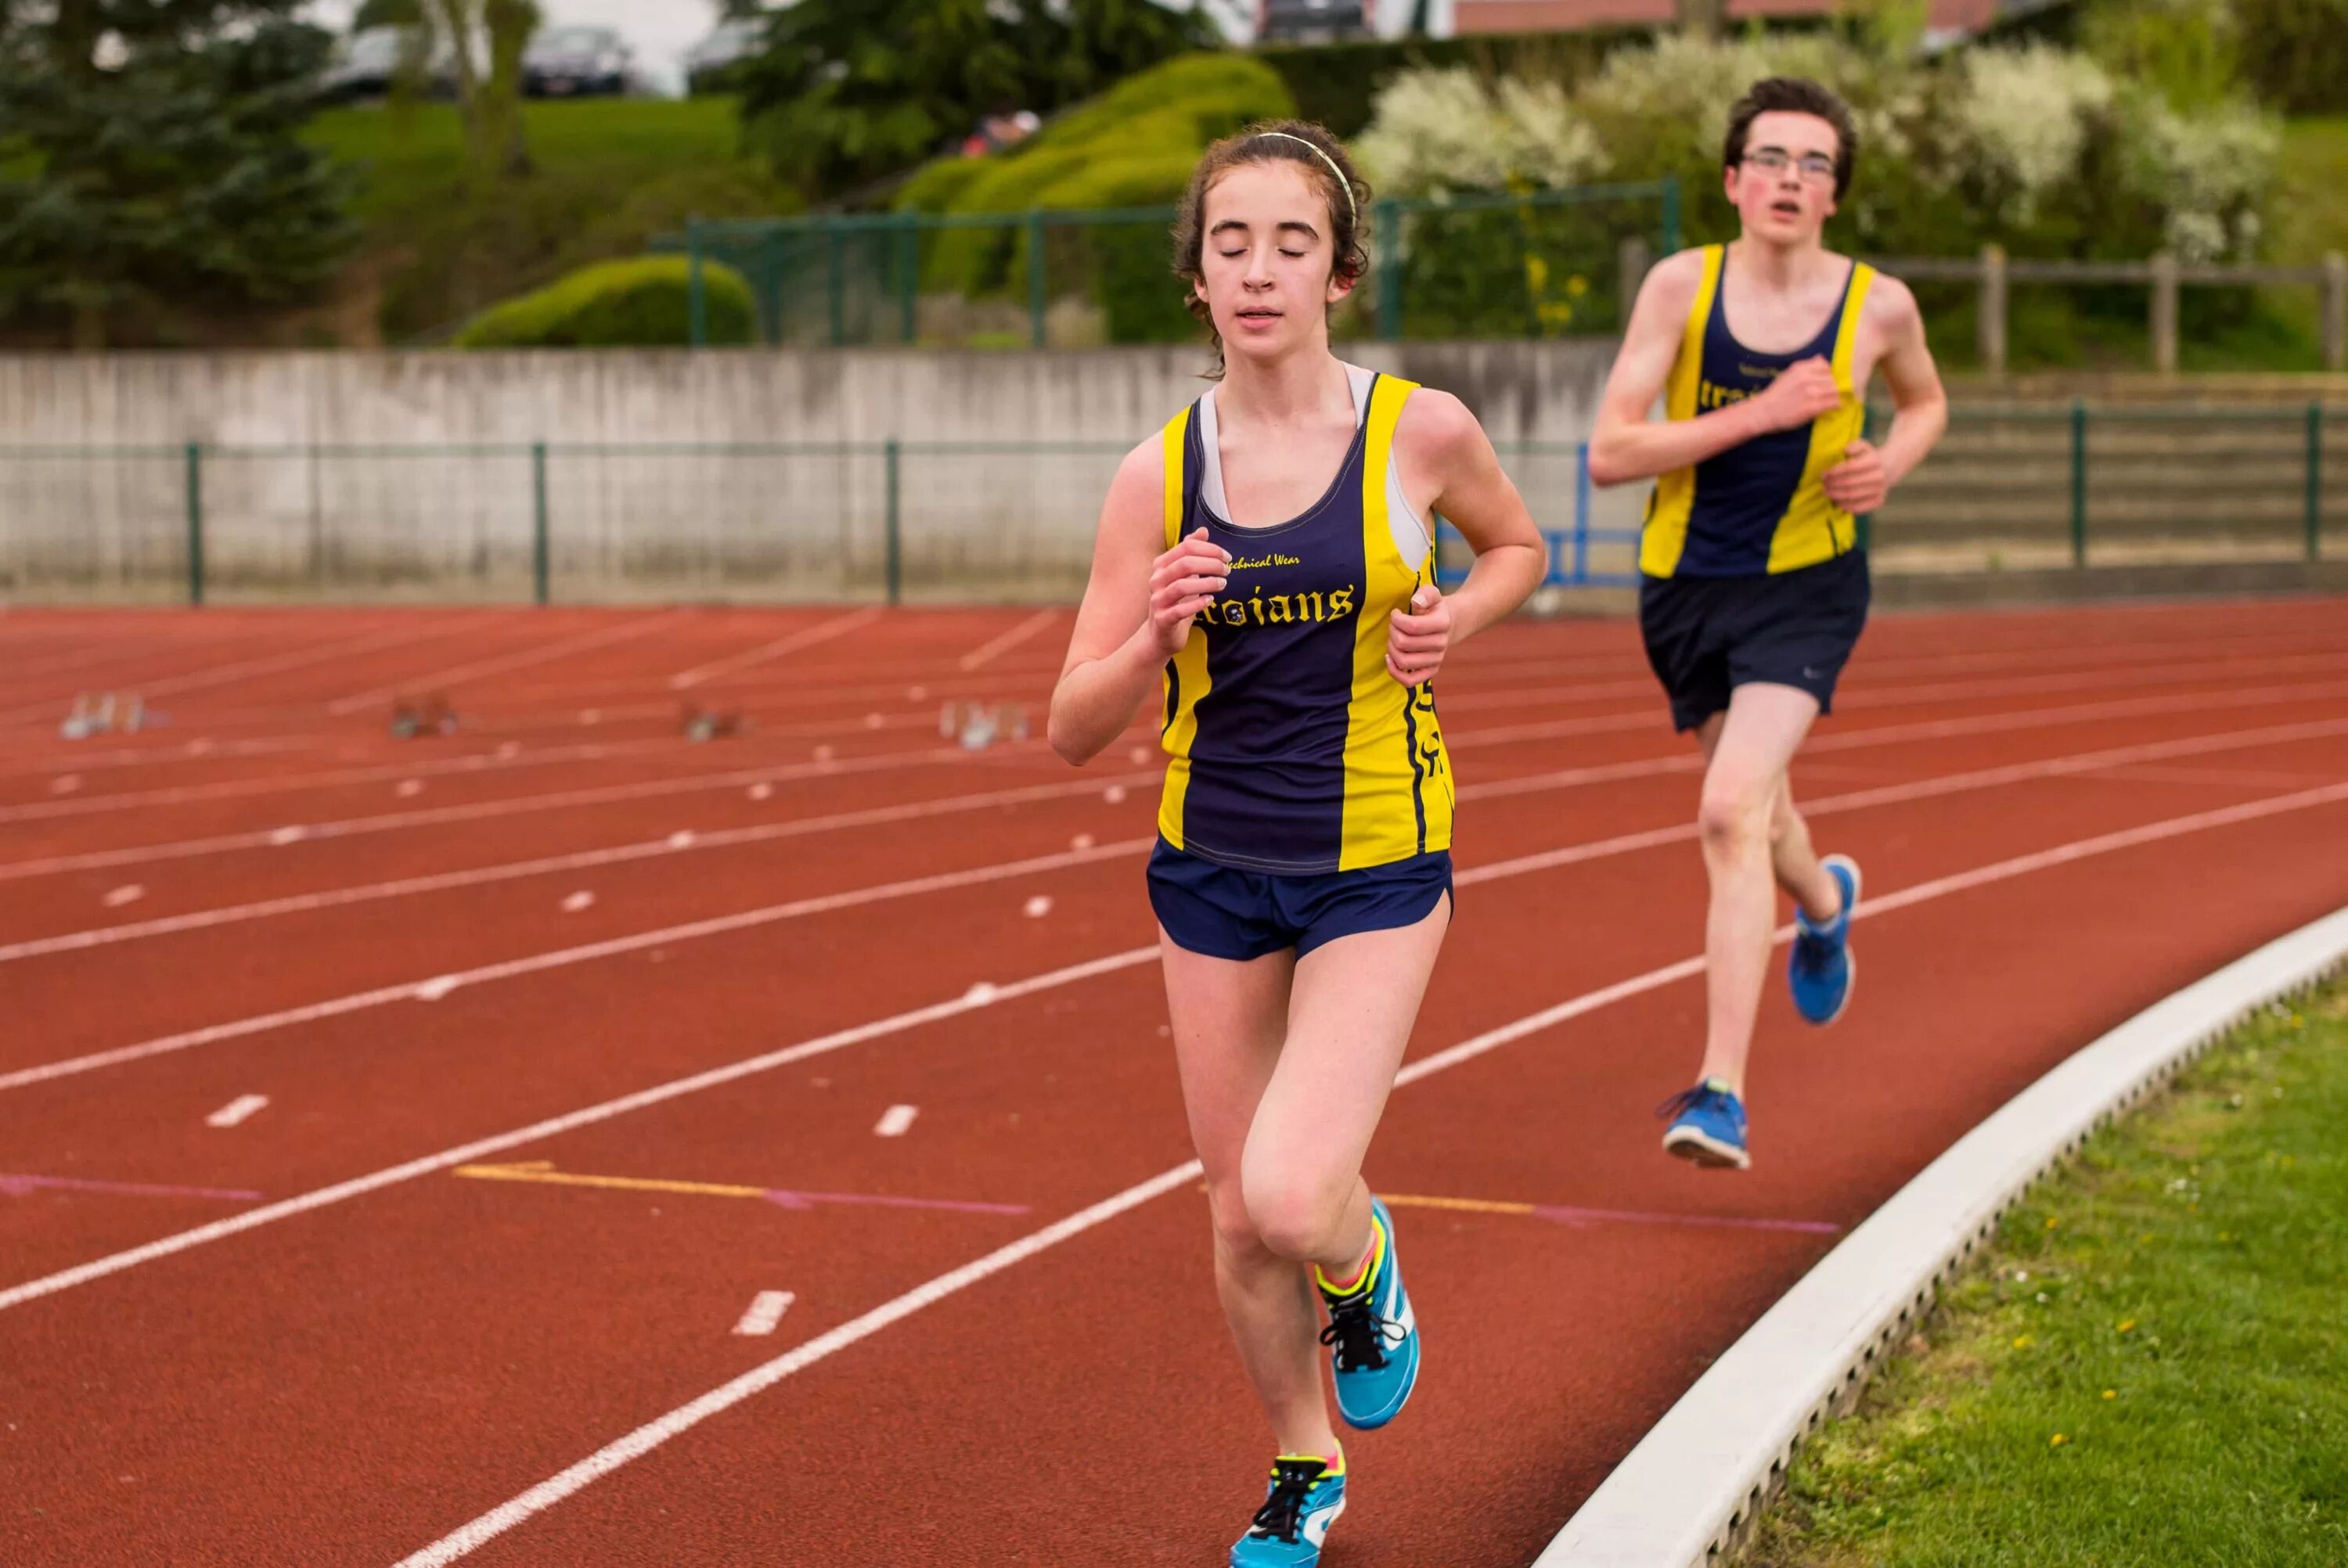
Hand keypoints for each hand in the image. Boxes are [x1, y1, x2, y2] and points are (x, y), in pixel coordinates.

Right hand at [1146, 527, 1229, 655]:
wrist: (1161, 634)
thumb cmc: (1176, 601)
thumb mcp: (1184, 574)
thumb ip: (1191, 552)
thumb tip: (1203, 531)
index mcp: (1161, 565)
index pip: (1186, 547)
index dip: (1210, 549)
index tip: (1227, 557)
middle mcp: (1156, 580)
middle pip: (1185, 564)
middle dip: (1211, 564)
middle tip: (1228, 570)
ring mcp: (1158, 600)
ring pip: (1182, 586)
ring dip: (1207, 583)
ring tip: (1222, 584)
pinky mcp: (1162, 619)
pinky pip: (1179, 610)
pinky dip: (1197, 604)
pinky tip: (1210, 600)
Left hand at [1386, 583, 1449, 686]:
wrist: (1449, 624)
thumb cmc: (1434, 608)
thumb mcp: (1432, 594)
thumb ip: (1425, 594)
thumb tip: (1416, 602)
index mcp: (1443, 623)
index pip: (1412, 626)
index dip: (1396, 619)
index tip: (1395, 613)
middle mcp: (1441, 644)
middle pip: (1404, 643)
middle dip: (1392, 632)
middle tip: (1393, 625)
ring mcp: (1436, 660)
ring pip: (1404, 662)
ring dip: (1391, 649)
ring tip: (1393, 639)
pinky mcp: (1430, 671)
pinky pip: (1409, 681)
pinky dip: (1395, 672)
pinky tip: (1390, 659)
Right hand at [1754, 356, 1842, 432]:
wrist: (1763, 412)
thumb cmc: (1775, 395)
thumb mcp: (1788, 374)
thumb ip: (1806, 366)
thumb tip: (1821, 358)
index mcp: (1801, 368)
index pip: (1825, 366)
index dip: (1826, 375)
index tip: (1823, 382)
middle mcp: (1807, 378)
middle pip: (1831, 379)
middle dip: (1830, 386)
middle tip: (1825, 394)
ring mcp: (1811, 392)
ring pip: (1834, 390)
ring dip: (1833, 396)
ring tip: (1828, 401)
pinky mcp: (1812, 407)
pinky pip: (1833, 402)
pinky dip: (1836, 405)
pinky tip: (1833, 407)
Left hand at [1821, 438, 1887, 513]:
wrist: (1888, 469)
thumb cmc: (1869, 457)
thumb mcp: (1864, 446)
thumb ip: (1854, 445)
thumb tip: (1846, 450)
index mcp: (1874, 461)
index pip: (1851, 467)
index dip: (1835, 471)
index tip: (1824, 473)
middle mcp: (1879, 476)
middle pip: (1850, 483)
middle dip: (1833, 484)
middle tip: (1823, 484)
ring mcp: (1879, 490)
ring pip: (1853, 495)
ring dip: (1836, 495)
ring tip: (1826, 492)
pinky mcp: (1878, 501)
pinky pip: (1859, 507)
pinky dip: (1845, 506)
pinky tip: (1837, 502)